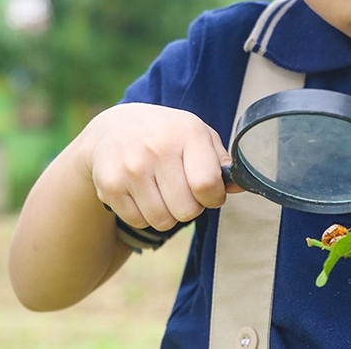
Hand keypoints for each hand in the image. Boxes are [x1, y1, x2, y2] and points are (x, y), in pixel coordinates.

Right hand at [80, 103, 233, 230]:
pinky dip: (146, 215)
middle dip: (192, 208)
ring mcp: (131, 168)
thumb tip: (240, 186)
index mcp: (187, 133)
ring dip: (169, 214)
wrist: (115, 129)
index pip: (208, 185)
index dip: (214, 197)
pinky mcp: (110, 186)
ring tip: (164, 192)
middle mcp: (157, 148)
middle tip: (184, 191)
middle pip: (187, 210)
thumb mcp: (198, 135)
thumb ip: (222, 161)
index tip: (210, 192)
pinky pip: (139, 221)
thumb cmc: (169, 135)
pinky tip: (144, 193)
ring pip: (163, 221)